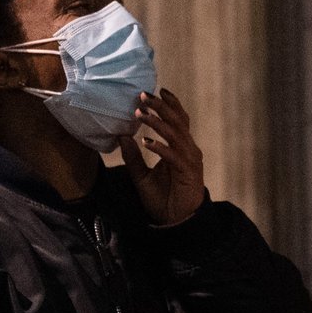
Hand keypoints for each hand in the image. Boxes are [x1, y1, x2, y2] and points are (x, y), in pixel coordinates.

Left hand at [122, 89, 207, 225]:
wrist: (176, 222)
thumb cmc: (163, 199)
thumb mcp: (142, 176)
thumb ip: (133, 157)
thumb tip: (121, 136)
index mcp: (181, 148)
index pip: (179, 120)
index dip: (170, 104)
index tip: (157, 90)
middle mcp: (188, 150)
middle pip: (178, 121)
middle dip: (161, 106)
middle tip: (143, 95)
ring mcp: (190, 161)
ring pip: (176, 135)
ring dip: (158, 122)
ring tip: (141, 113)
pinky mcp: (188, 174)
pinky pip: (174, 156)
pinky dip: (160, 147)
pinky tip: (145, 141)